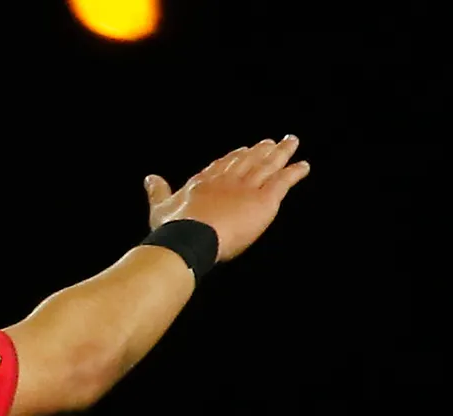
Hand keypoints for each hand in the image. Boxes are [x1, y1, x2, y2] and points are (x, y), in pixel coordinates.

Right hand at [143, 136, 308, 261]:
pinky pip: (283, 182)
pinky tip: (303, 166)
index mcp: (205, 181)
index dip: (235, 157)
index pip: (224, 164)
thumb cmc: (173, 228)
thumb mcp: (160, 207)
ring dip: (282, 152)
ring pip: (268, 164)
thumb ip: (157, 191)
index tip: (244, 150)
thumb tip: (149, 177)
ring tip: (292, 142)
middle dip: (262, 150)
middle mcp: (228, 179)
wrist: (190, 237)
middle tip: (273, 142)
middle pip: (249, 159)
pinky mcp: (264, 200)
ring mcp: (247, 187)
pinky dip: (294, 173)